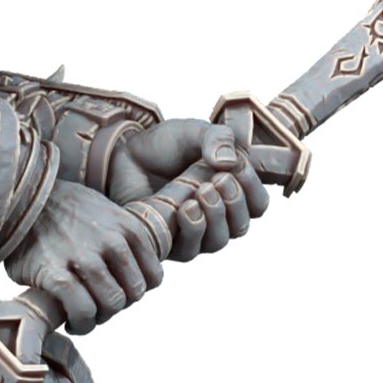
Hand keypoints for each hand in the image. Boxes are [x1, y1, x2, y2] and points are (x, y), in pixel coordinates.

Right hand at [3, 180, 163, 334]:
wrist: (21, 201)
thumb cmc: (64, 213)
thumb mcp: (105, 212)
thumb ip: (124, 238)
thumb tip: (137, 273)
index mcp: (127, 228)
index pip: (153, 278)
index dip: (134, 292)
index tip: (116, 292)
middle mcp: (111, 241)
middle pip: (133, 295)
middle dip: (116, 307)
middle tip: (96, 306)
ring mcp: (83, 258)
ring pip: (111, 305)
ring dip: (98, 318)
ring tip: (83, 317)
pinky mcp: (55, 274)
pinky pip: (82, 311)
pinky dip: (80, 324)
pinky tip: (71, 322)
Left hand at [106, 118, 269, 261]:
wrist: (124, 155)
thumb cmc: (163, 145)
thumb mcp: (193, 132)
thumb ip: (217, 138)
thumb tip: (230, 163)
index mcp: (229, 191)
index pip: (257, 204)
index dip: (252, 189)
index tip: (237, 166)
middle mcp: (215, 216)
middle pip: (241, 226)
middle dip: (234, 202)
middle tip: (217, 180)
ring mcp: (192, 233)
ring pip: (219, 241)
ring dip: (215, 217)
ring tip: (201, 191)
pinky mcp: (169, 243)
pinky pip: (191, 249)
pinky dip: (193, 229)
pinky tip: (185, 208)